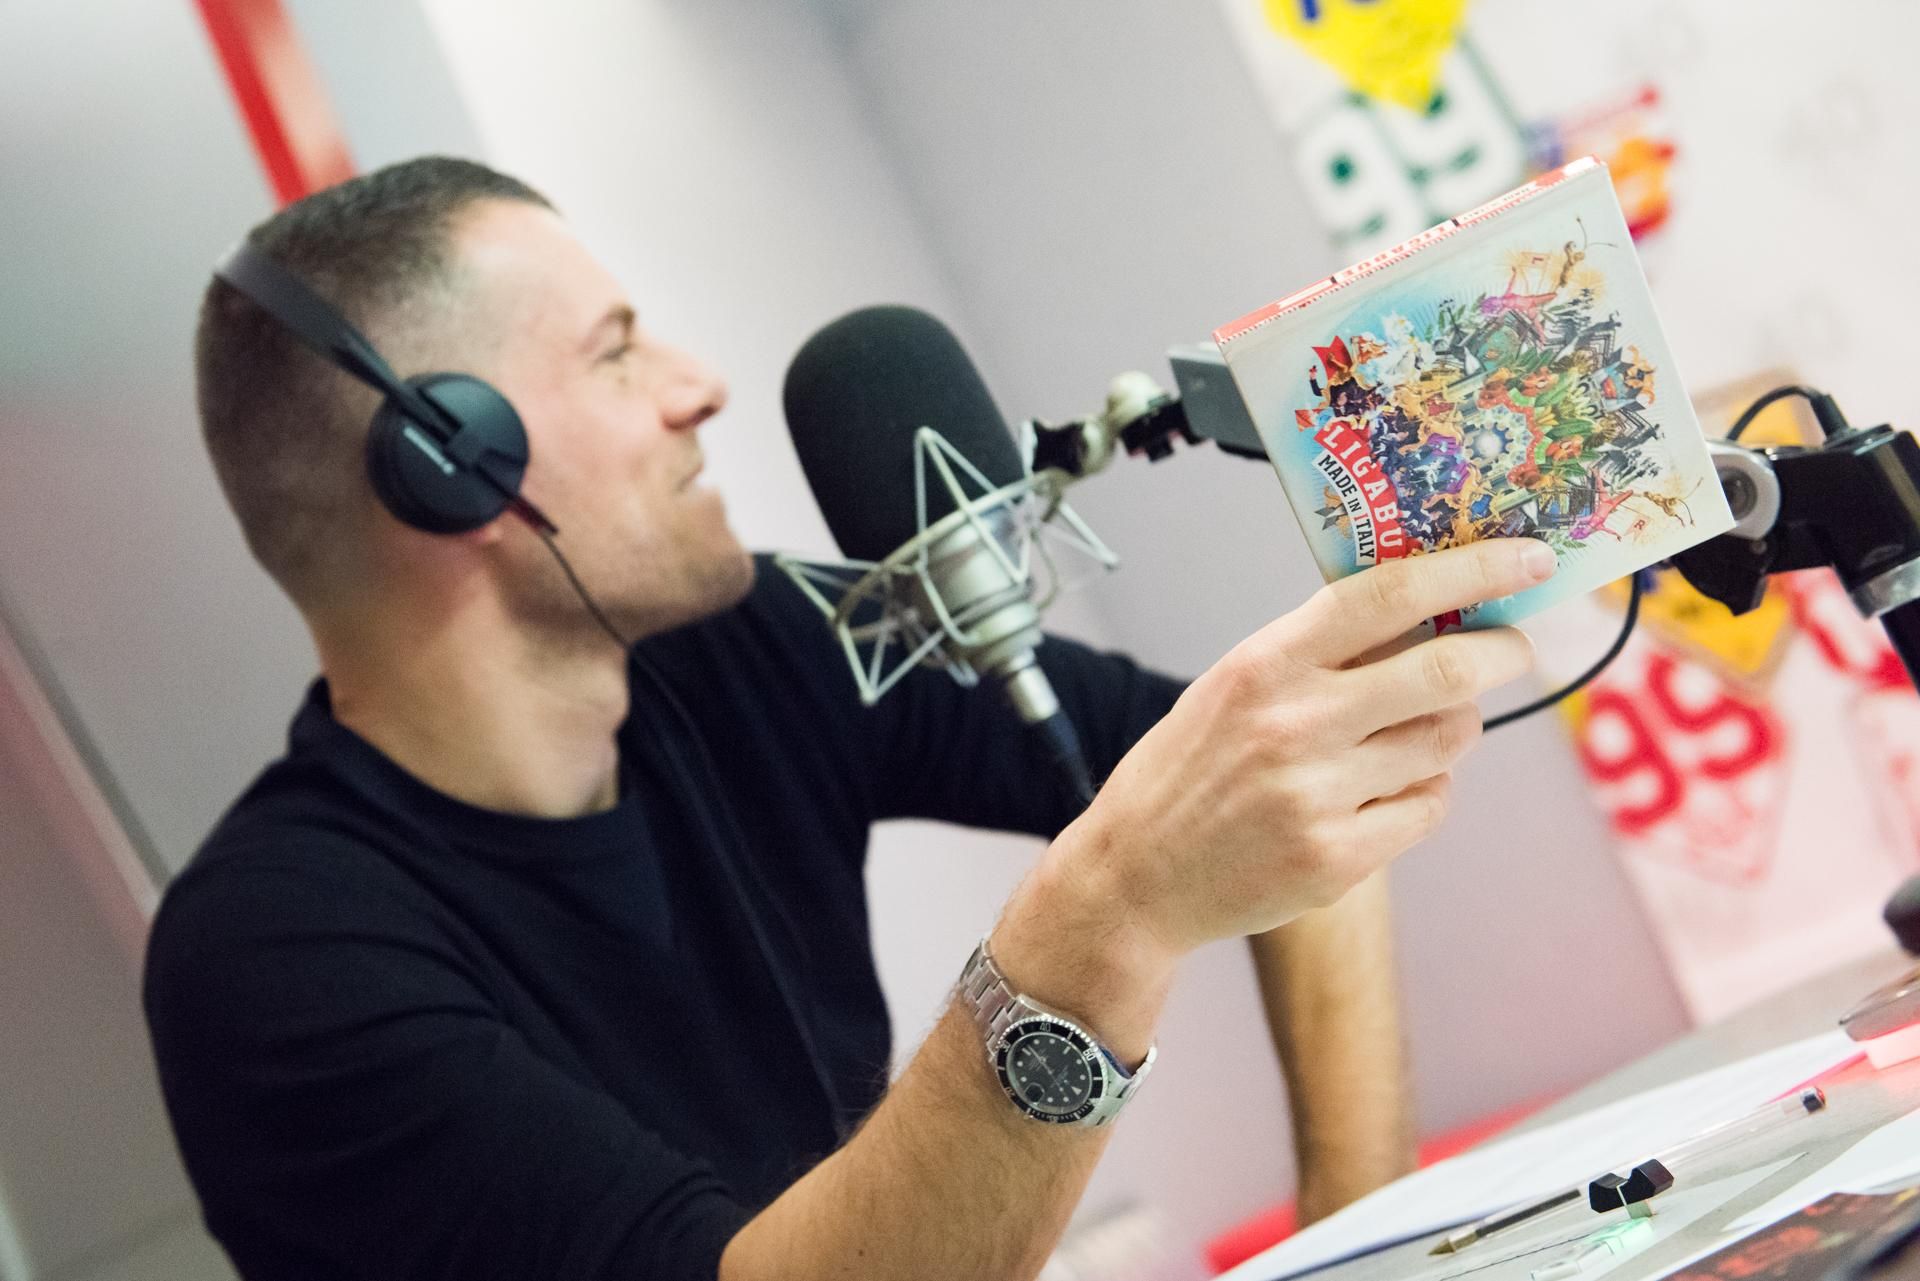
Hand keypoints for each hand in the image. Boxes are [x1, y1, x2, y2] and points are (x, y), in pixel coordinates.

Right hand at [1060, 539, 1550, 959]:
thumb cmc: (1191, 768)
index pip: (1389, 595)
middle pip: (1446, 670)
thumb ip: (1319, 650)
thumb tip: (1429, 607)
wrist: (1137, 876)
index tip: (1528, 557)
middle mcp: (1294, 724)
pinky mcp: (1338, 858)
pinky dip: (1423, 793)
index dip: (1472, 569)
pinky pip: (1428, 807)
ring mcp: (1317, 795)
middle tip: (1511, 648)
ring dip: (1451, 729)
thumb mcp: (1235, 685)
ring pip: (1448, 743)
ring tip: (1412, 733)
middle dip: (1501, 652)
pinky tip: (1380, 794)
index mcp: (1265, 664)